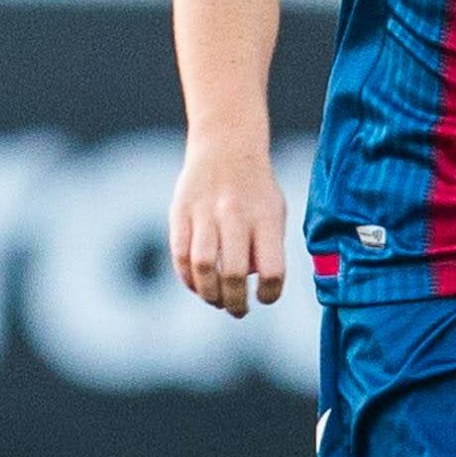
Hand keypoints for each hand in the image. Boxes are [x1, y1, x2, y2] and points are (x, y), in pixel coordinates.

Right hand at [169, 139, 294, 315]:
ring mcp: (205, 214)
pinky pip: (180, 256)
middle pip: (234, 274)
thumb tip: (255, 286)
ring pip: (203, 267)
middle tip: (237, 311)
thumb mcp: (275, 213)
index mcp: (265, 218)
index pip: (272, 270)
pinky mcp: (180, 214)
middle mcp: (235, 215)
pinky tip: (197, 284)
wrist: (226, 145)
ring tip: (215, 300)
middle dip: (235, 303)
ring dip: (209, 294)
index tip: (264, 298)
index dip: (269, 295)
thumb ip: (269, 249)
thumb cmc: (255, 189)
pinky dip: (188, 278)